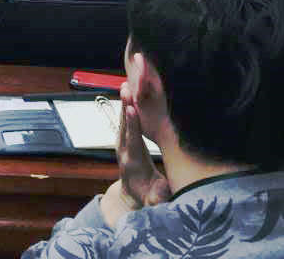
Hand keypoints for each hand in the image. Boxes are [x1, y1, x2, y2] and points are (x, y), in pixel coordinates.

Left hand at [116, 85, 168, 209]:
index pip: (133, 140)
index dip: (132, 125)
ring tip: (126, 84)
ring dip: (124, 102)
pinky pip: (123, 121)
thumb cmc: (148, 196)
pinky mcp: (123, 139)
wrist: (133, 194)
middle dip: (125, 106)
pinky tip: (128, 93)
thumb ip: (158, 196)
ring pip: (122, 120)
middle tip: (126, 87)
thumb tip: (162, 194)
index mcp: (134, 162)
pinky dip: (125, 107)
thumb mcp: (155, 199)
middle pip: (124, 126)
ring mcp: (121, 144)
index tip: (130, 109)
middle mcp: (124, 150)